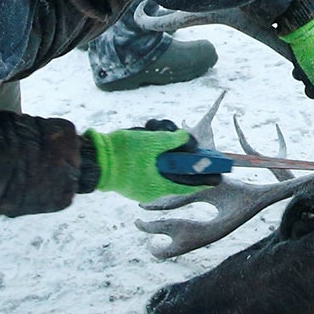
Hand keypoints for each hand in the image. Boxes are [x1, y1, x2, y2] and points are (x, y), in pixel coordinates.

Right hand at [83, 123, 229, 201]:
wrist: (92, 157)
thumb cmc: (123, 154)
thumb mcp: (153, 143)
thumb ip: (174, 141)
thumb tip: (187, 139)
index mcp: (160, 186)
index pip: (189, 184)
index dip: (205, 178)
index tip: (221, 175)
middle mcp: (152, 183)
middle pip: (176, 166)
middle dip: (178, 147)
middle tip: (180, 134)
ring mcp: (141, 175)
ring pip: (162, 155)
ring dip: (161, 138)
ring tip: (151, 127)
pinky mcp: (132, 165)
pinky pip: (148, 154)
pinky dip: (149, 140)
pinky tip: (145, 128)